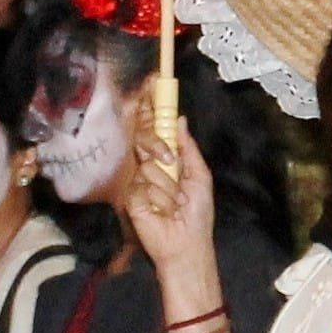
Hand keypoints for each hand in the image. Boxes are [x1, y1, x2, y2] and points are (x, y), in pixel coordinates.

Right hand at [125, 101, 215, 277]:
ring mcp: (138, 183)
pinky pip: (142, 187)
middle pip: (144, 142)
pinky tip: (163, 212)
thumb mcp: (200, 177)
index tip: (153, 88)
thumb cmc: (196, 214)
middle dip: (158, 147)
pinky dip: (160, 200)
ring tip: (175, 205)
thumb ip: (189, 148)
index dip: (152, 115)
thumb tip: (180, 119)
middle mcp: (149, 169)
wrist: (187, 243)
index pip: (154, 134)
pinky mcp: (131, 199)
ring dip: (169, 188)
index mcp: (166, 162)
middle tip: (170, 162)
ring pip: (148, 168)